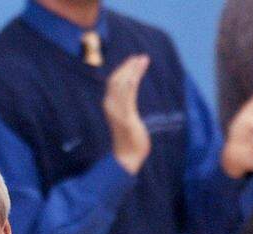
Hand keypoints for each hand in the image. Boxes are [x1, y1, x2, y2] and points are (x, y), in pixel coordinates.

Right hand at [103, 55, 151, 173]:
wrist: (127, 157)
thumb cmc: (129, 140)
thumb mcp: (128, 119)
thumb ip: (127, 106)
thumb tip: (131, 97)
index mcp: (110, 105)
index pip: (115, 81)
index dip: (124, 69)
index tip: (134, 60)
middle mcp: (110, 106)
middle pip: (116, 79)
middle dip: (128, 66)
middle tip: (140, 57)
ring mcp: (116, 111)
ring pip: (121, 84)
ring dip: (132, 70)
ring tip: (143, 60)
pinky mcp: (125, 117)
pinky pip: (127, 96)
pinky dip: (131, 83)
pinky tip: (136, 74)